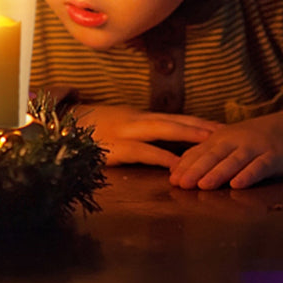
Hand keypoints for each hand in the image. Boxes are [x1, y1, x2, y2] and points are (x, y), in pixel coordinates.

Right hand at [79, 104, 222, 168]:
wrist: (55, 126)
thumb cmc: (83, 129)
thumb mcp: (113, 126)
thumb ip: (135, 133)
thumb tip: (160, 141)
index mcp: (135, 116)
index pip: (173, 117)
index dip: (197, 122)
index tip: (221, 127)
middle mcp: (133, 119)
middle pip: (174, 120)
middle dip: (201, 125)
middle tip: (227, 132)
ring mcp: (124, 131)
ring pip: (162, 130)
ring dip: (188, 135)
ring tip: (211, 142)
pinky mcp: (114, 148)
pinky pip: (142, 151)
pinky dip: (161, 157)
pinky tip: (176, 166)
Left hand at [168, 105, 282, 189]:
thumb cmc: (258, 138)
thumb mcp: (232, 142)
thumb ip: (209, 153)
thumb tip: (180, 167)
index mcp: (223, 137)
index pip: (200, 151)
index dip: (186, 164)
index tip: (171, 179)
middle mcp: (236, 140)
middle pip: (213, 155)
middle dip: (195, 170)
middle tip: (180, 184)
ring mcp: (256, 147)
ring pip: (233, 161)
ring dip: (217, 173)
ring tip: (202, 185)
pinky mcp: (275, 156)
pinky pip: (260, 167)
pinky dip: (248, 175)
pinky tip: (238, 185)